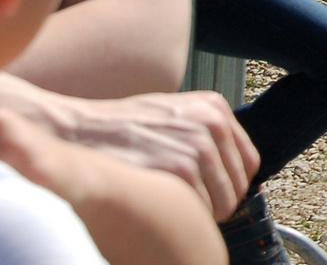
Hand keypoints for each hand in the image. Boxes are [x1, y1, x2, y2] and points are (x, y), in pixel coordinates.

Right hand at [51, 91, 258, 218]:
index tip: (215, 196)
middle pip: (238, 185)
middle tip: (192, 210)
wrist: (77, 131)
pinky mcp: (179, 168)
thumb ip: (203, 132)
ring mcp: (197, 144)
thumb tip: (229, 169)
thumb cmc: (121, 127)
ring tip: (176, 213)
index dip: (232, 185)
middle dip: (219, 204)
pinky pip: (200, 208)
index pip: (248, 161)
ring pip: (224, 201)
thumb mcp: (172, 114)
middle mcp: (212, 122)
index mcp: (214, 107)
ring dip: (205, 216)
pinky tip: (163, 212)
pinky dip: (185, 218)